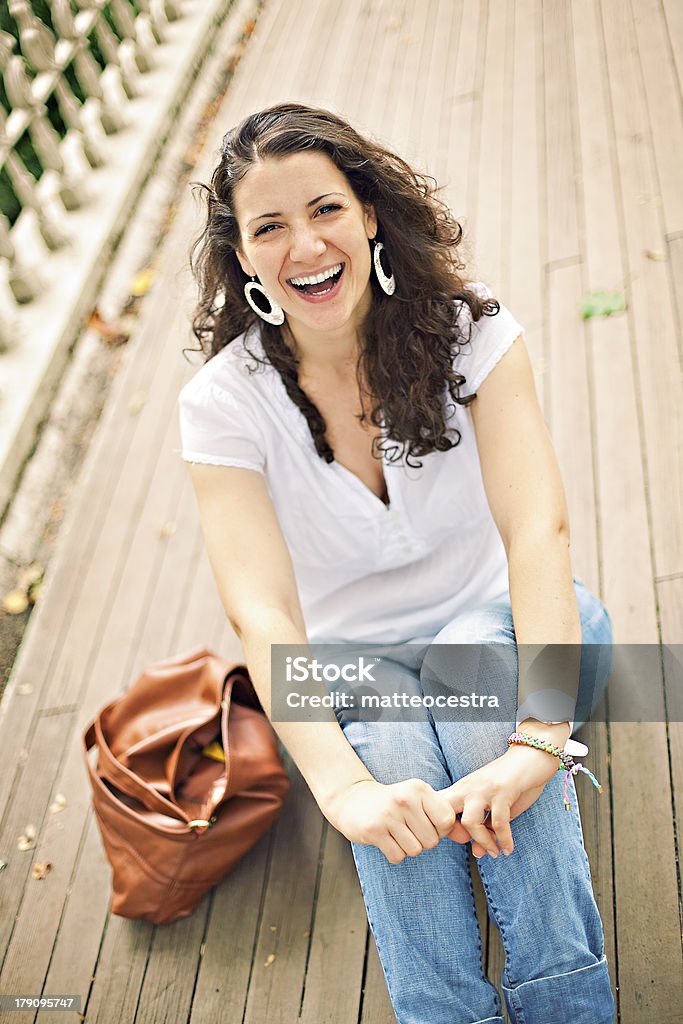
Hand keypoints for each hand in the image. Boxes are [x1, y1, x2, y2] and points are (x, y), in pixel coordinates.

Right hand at [322, 777, 457, 863]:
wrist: (353, 799)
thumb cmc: (393, 803)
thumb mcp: (418, 802)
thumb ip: (443, 818)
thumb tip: (466, 836)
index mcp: (419, 788)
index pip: (446, 820)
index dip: (441, 830)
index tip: (428, 824)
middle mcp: (405, 799)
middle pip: (432, 840)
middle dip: (422, 841)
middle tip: (408, 829)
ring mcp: (388, 814)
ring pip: (415, 850)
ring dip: (407, 847)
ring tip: (396, 833)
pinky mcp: (374, 830)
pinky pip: (397, 856)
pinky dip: (394, 853)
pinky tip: (386, 839)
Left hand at [440, 744, 559, 858]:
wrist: (531, 755)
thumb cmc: (511, 782)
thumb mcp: (494, 806)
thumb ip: (484, 828)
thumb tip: (477, 853)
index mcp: (462, 789)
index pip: (437, 807)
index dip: (440, 827)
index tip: (458, 840)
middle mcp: (469, 788)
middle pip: (445, 813)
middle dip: (449, 833)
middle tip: (466, 844)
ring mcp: (484, 789)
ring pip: (470, 821)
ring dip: (482, 842)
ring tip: (494, 852)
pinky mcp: (503, 791)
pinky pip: (498, 822)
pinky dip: (504, 840)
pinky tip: (508, 848)